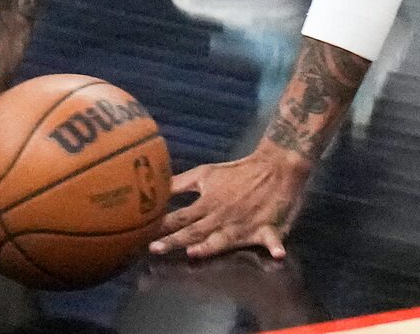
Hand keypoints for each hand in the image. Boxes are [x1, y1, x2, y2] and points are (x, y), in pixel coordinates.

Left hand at [152, 146, 308, 259]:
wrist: (275, 165)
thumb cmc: (237, 172)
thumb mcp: (207, 173)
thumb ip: (181, 184)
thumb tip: (155, 188)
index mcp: (208, 203)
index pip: (180, 217)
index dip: (161, 226)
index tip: (141, 235)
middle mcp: (222, 216)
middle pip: (195, 231)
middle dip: (174, 240)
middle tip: (154, 249)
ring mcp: (243, 224)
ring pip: (224, 239)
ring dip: (210, 246)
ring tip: (196, 252)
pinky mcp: (266, 228)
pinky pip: (271, 239)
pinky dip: (275, 246)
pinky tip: (277, 255)